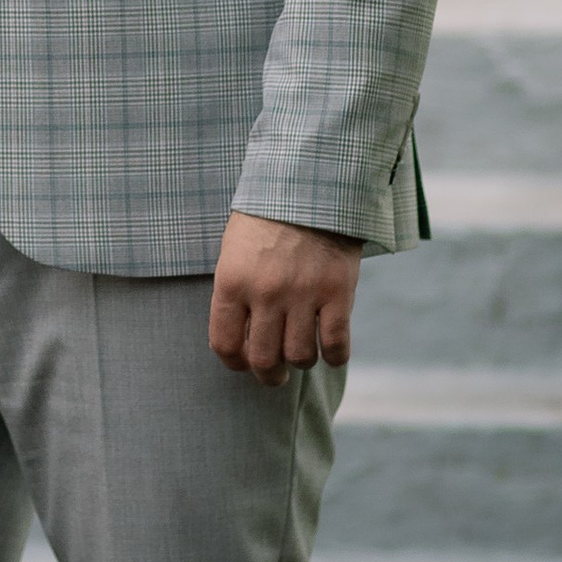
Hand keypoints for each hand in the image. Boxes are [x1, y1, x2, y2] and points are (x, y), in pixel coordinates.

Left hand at [208, 213, 361, 383]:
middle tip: (276, 375)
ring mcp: (303, 294)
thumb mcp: (234, 251)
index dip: (234, 363)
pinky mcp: (337, 292)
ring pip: (300, 356)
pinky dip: (334, 356)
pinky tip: (331, 352)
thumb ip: (235, 292)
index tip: (243, 363)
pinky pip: (336, 344)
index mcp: (232, 282)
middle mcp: (265, 293)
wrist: (311, 185)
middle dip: (269, 376)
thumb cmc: (267, 218)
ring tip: (302, 355)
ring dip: (301, 362)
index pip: (225, 344)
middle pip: (264, 360)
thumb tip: (241, 339)